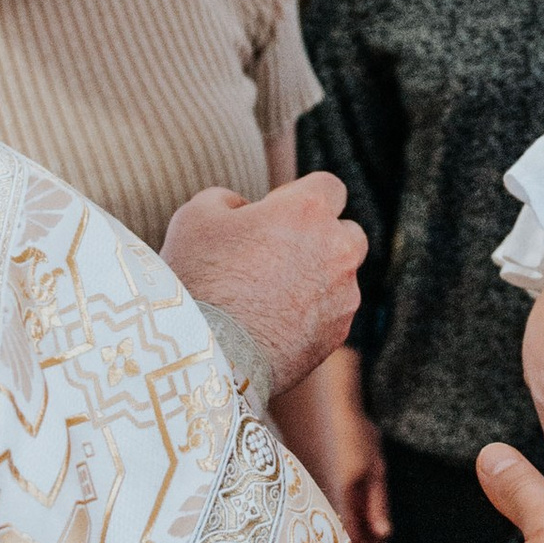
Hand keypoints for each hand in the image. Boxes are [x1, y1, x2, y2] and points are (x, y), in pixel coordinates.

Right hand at [162, 173, 362, 396]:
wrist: (207, 355)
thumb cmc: (199, 277)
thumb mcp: (196, 216)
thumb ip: (228, 199)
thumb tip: (245, 209)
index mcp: (308, 212)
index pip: (329, 187)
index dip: (301, 196)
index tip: (273, 213)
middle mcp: (337, 250)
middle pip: (348, 233)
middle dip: (322, 238)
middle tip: (279, 253)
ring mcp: (343, 296)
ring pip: (341, 278)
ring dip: (317, 279)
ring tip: (270, 296)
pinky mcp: (337, 335)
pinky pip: (331, 316)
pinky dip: (311, 316)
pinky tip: (273, 325)